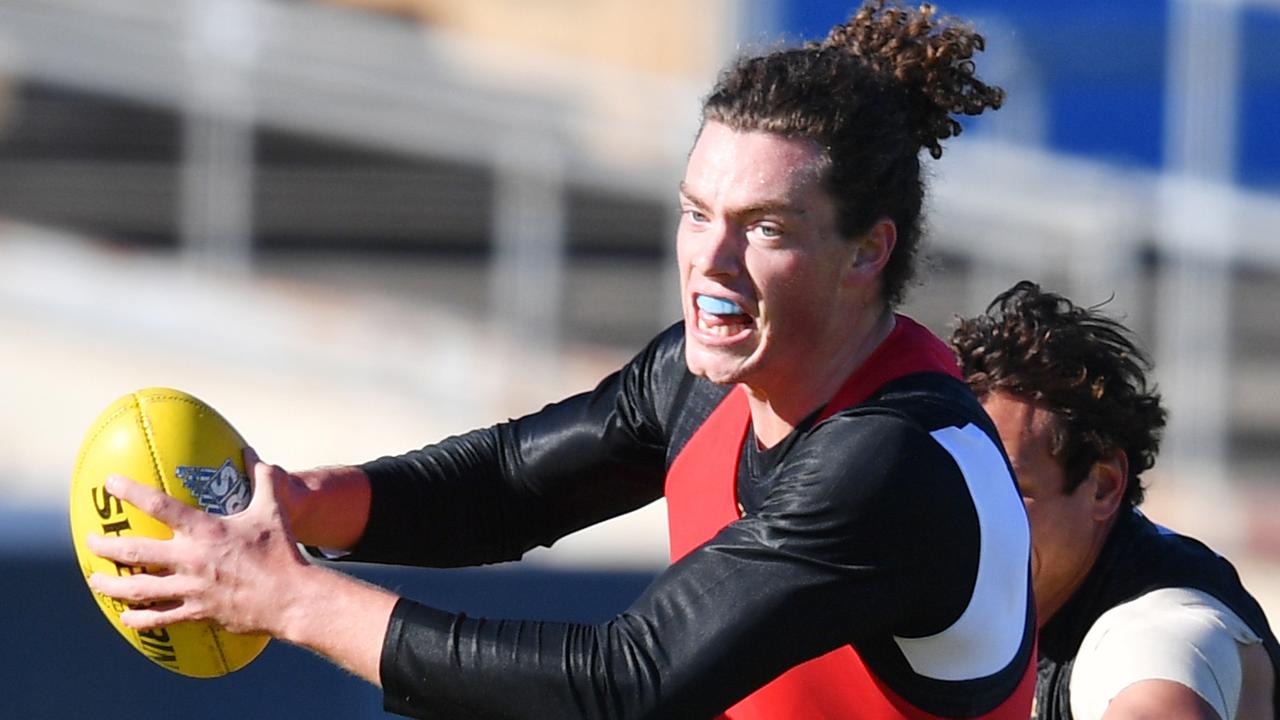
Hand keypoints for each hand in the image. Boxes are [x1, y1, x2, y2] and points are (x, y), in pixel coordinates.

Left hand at [87, 449, 308, 636]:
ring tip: (96, 581)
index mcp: (206, 531)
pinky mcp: (197, 612)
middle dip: (106, 546)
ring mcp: (191, 588)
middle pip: (135, 553)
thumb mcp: (274, 511)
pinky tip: (126, 618)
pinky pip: (160, 618)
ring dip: (112, 585)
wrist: (290, 597)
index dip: (131, 492)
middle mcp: (191, 559)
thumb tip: (255, 456)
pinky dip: (140, 619)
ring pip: (139, 588)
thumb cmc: (282, 552)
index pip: (160, 506)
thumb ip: (264, 481)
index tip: (110, 483)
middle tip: (90, 542)